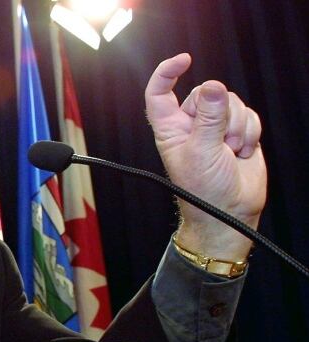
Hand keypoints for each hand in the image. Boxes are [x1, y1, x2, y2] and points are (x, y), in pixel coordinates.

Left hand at [145, 53, 266, 259]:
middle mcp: (191, 125)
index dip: (167, 73)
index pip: (160, 94)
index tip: (184, 60)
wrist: (229, 211)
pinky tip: (242, 152)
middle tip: (220, 142)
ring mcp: (216, 127)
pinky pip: (250, 115)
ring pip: (231, 102)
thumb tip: (213, 87)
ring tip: (230, 151)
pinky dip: (250, 132)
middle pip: (207, 93)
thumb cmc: (204, 190)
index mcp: (171, 128)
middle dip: (220, 114)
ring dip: (237, 127)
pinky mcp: (238, 132)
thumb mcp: (202, 151)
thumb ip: (209, 118)